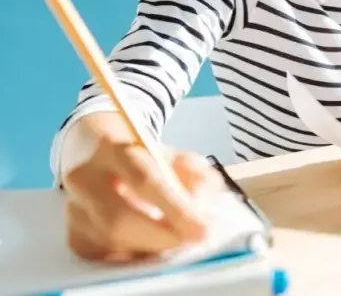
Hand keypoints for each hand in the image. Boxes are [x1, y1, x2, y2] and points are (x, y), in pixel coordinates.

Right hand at [63, 138, 222, 261]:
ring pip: (111, 241)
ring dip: (151, 247)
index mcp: (114, 148)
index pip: (144, 180)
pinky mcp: (75, 234)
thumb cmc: (151, 161)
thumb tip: (202, 214)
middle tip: (190, 241)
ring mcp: (74, 208)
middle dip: (161, 237)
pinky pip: (106, 256)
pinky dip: (136, 254)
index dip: (175, 209)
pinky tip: (151, 243)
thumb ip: (200, 181)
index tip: (202, 229)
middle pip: (118, 219)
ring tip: (175, 238)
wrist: (105, 158)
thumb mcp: (182, 160)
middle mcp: (86, 178)